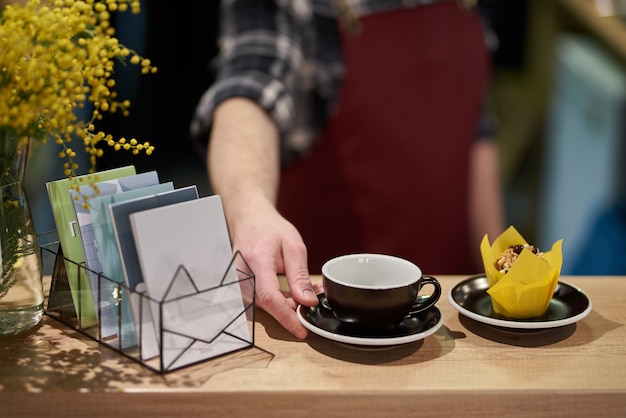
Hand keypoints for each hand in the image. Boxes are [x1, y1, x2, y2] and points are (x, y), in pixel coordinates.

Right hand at [230, 200, 320, 338]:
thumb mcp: (293, 246)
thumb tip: (307, 301)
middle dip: (294, 308)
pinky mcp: (242, 287)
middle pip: (268, 305)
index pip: (270, 297)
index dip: (286, 317)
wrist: (250, 220)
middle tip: (314, 299)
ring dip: (289, 304)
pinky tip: (295, 292)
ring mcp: (239, 282)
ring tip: (307, 291)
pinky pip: (262, 300)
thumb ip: (299, 275)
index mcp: (256, 261)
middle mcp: (242, 275)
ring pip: (266, 305)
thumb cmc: (270, 229)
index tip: (302, 330)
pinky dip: (281, 300)